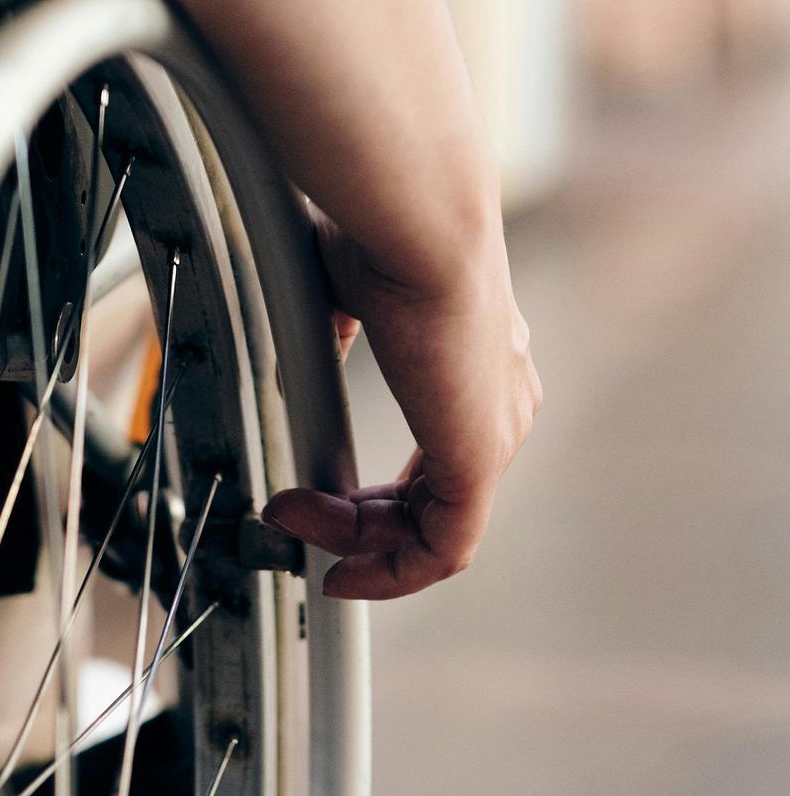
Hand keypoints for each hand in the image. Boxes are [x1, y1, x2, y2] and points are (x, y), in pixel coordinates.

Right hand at [263, 213, 540, 599]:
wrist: (419, 223)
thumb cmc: (384, 233)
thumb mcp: (350, 292)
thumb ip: (338, 334)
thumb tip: (310, 358)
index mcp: (480, 361)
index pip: (439, 455)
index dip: (378, 491)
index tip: (317, 496)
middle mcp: (500, 401)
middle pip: (435, 502)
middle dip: (357, 523)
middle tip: (294, 516)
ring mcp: (496, 433)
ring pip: (433, 528)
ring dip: (356, 541)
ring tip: (295, 522)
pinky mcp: (480, 461)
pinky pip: (443, 550)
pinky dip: (389, 571)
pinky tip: (338, 565)